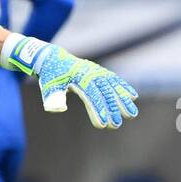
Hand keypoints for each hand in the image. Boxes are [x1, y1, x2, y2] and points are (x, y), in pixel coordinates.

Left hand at [2, 34, 138, 128]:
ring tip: (132, 114)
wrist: (52, 57)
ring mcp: (96, 72)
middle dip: (112, 109)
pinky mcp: (99, 72)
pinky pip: (114, 80)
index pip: (91, 96)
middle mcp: (90, 73)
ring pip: (113, 87)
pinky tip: (133, 97)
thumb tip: (57, 109)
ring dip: (123, 100)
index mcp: (78, 77)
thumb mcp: (48, 85)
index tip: (103, 125)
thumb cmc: (50, 74)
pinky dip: (123, 88)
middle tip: (117, 125)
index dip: (97, 110)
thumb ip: (53, 96)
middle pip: (105, 92)